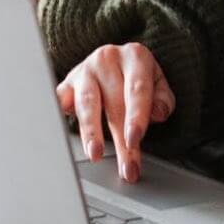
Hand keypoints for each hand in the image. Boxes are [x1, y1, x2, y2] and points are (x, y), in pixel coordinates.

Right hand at [55, 43, 175, 182]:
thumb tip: (158, 114)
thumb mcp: (159, 83)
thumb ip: (163, 99)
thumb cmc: (138, 76)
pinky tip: (61, 133)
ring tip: (94, 155)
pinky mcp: (66, 83)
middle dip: (120, 140)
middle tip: (127, 167)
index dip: (136, 117)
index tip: (135, 140)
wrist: (115, 59)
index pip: (137, 90)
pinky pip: (60, 101)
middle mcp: (107, 59)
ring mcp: (84, 70)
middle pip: (114, 104)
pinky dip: (60, 115)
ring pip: (86, 104)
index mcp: (135, 56)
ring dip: (90, 132)